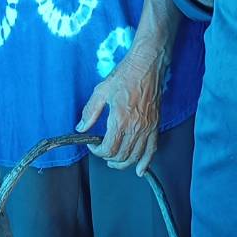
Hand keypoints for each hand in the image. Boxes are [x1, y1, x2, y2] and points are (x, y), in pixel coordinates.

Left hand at [76, 49, 165, 174]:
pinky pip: (152, 149)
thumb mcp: (101, 90)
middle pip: (122, 155)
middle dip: (109, 159)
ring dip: (124, 163)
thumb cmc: (124, 75)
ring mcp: (147, 128)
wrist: (147, 65)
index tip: (92, 145)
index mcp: (120, 119)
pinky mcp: (155, 125)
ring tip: (115, 162)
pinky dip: (146, 162)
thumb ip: (90, 111)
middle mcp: (135, 127)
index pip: (108, 148)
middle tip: (102, 153)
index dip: (97, 152)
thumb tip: (81, 128)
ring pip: (136, 156)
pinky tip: (141, 170)